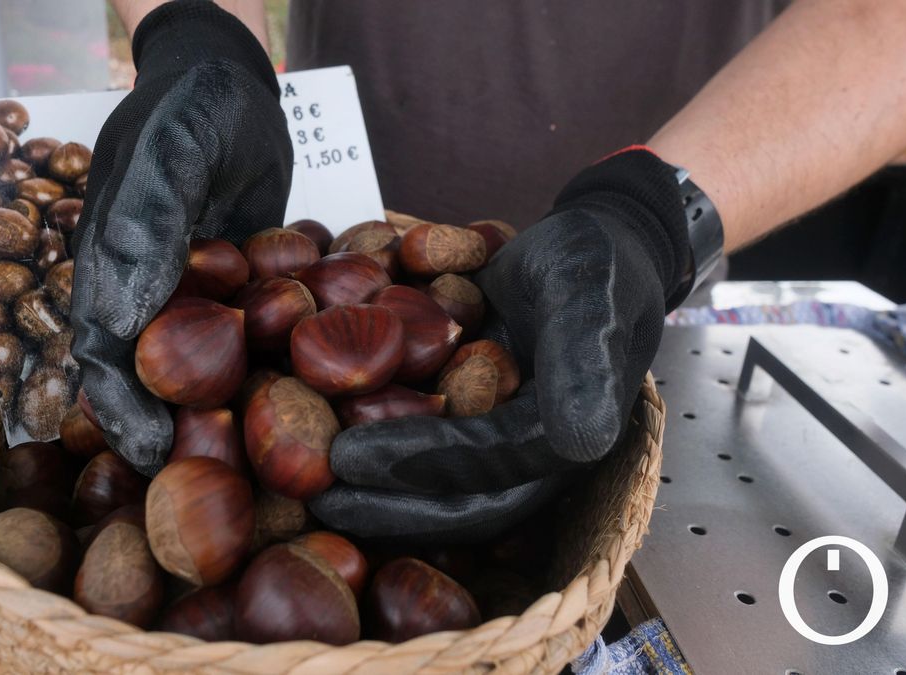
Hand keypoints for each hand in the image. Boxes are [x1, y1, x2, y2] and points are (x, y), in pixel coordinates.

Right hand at [70, 0, 290, 474]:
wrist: (237, 83)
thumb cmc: (189, 110)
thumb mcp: (164, 158)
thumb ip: (142, 230)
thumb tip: (118, 320)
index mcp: (112, 273)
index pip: (106, 358)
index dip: (123, 412)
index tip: (154, 455)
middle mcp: (152, 293)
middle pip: (154, 377)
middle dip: (175, 428)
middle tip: (213, 475)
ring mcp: (200, 294)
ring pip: (207, 368)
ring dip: (227, 408)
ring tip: (262, 452)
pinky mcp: (247, 288)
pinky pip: (254, 338)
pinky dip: (270, 367)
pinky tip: (305, 396)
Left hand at [309, 149, 692, 541]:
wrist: (594, 248)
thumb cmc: (595, 263)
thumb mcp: (591, 294)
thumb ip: (585, 359)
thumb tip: (583, 442)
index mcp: (564, 436)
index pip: (483, 465)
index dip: (415, 465)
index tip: (346, 459)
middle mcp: (531, 457)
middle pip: (457, 503)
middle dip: (386, 507)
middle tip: (316, 499)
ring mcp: (501, 445)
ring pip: (439, 495)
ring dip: (377, 498)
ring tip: (311, 492)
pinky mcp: (477, 427)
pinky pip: (427, 461)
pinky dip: (379, 461)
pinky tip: (323, 450)